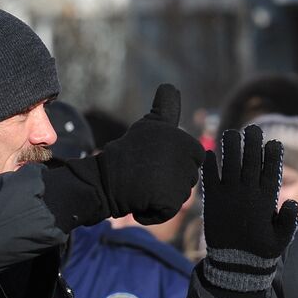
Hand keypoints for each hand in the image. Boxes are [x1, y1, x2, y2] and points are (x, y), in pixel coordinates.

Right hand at [96, 84, 205, 224]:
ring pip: (180, 196)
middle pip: (189, 180)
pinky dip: (153, 212)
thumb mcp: (150, 126)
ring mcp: (179, 179)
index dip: (173, 164)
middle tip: (146, 173)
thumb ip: (166, 109)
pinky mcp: (170, 199)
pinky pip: (167, 211)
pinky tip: (139, 200)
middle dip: (169, 182)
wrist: (103, 178)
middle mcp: (185, 157)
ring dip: (161, 196)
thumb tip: (171, 85)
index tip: (153, 159)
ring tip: (142, 185)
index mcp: (186, 141)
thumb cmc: (127, 153)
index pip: (194, 160)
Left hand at [200, 125, 297, 293]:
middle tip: (253, 129)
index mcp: (265, 200)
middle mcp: (247, 193)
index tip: (274, 142)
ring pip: (230, 163)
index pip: (270, 170)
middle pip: (250, 160)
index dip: (272, 154)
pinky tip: (209, 154)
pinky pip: (210, 178)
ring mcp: (228, 195)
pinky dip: (209, 165)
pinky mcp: (212, 201)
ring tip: (231, 133)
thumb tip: (293, 202)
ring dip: (230, 146)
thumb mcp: (282, 239)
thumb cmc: (260, 252)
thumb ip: (288, 219)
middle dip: (252, 142)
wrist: (233, 265)